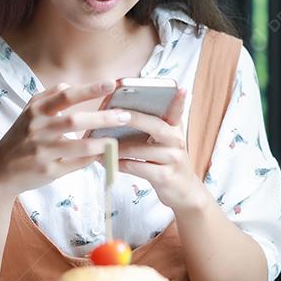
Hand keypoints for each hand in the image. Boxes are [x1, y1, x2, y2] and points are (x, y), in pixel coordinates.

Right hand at [0, 81, 132, 195]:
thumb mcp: (27, 114)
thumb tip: (67, 86)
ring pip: (78, 146)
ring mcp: (42, 152)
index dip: (89, 89)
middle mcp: (38, 130)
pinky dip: (91, 159)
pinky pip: (76, 164)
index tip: (111, 84)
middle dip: (103, 118)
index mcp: (35, 112)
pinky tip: (104, 155)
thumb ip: (46, 97)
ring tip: (117, 139)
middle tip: (125, 115)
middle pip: (75, 121)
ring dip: (101, 143)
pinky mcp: (48, 171)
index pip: (65, 97)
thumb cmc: (19, 139)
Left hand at [115, 89, 208, 213]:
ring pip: (139, 149)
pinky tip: (105, 161)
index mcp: (175, 129)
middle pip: (154, 125)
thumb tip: (122, 111)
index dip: (179, 100)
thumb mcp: (167, 141)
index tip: (180, 88)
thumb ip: (153, 125)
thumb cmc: (167, 161)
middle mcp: (177, 141)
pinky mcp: (164, 176)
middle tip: (110, 113)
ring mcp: (172, 159)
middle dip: (131, 118)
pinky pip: (136, 167)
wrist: (184, 192)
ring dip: (115, 147)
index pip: (178, 110)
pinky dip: (117, 164)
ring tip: (97, 144)